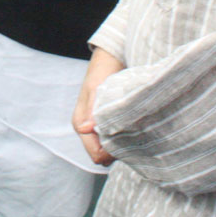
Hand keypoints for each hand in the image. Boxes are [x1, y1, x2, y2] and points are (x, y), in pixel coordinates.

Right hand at [72, 48, 123, 165]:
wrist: (109, 61)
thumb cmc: (101, 73)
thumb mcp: (96, 89)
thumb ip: (91, 110)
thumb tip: (85, 129)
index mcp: (80, 123)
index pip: (95, 154)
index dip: (110, 153)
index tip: (126, 143)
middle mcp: (87, 129)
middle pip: (103, 155)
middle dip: (117, 151)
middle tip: (133, 137)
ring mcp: (97, 128)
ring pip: (110, 151)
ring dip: (122, 145)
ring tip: (135, 131)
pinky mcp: (107, 126)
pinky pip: (115, 142)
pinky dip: (124, 139)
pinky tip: (134, 128)